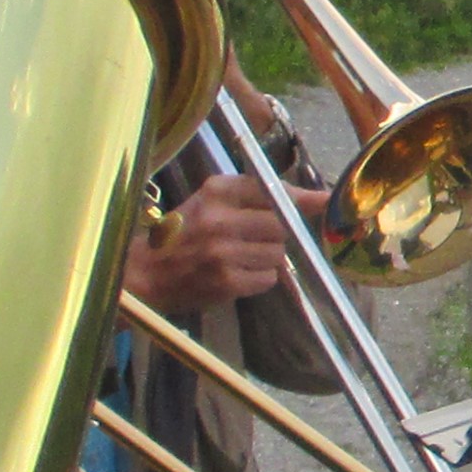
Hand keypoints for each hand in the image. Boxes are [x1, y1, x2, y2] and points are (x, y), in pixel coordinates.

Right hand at [121, 171, 323, 318]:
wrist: (145, 274)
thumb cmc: (182, 234)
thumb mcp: (210, 202)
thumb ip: (254, 196)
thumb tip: (311, 198)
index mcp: (216, 192)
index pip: (272, 190)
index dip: (301, 199)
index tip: (326, 200)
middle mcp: (220, 218)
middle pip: (281, 225)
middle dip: (276, 235)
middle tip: (254, 240)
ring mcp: (224, 251)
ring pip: (277, 254)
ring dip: (267, 259)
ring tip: (239, 258)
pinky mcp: (226, 281)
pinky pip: (267, 279)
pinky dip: (259, 279)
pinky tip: (236, 275)